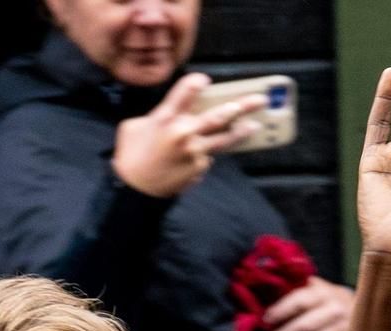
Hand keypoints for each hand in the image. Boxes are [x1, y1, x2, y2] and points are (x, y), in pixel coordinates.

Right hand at [112, 73, 265, 197]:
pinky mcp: (200, 167)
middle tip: (260, 100)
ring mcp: (195, 152)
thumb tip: (172, 113)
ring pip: (224, 139)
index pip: (184, 94)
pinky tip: (200, 154)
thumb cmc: (131, 156)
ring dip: (242, 131)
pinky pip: (208, 155)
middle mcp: (183, 133)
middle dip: (241, 106)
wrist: (136, 190)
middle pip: (217, 117)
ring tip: (256, 125)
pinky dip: (207, 152)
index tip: (205, 79)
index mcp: (164, 118)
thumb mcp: (134, 126)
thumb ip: (156, 116)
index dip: (195, 84)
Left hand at [264, 277, 354, 330]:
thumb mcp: (309, 292)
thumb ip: (288, 293)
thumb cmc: (321, 304)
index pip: (299, 301)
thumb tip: (257, 300)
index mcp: (323, 292)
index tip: (265, 322)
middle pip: (305, 326)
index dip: (280, 312)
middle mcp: (337, 308)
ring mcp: (346, 328)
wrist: (358, 313)